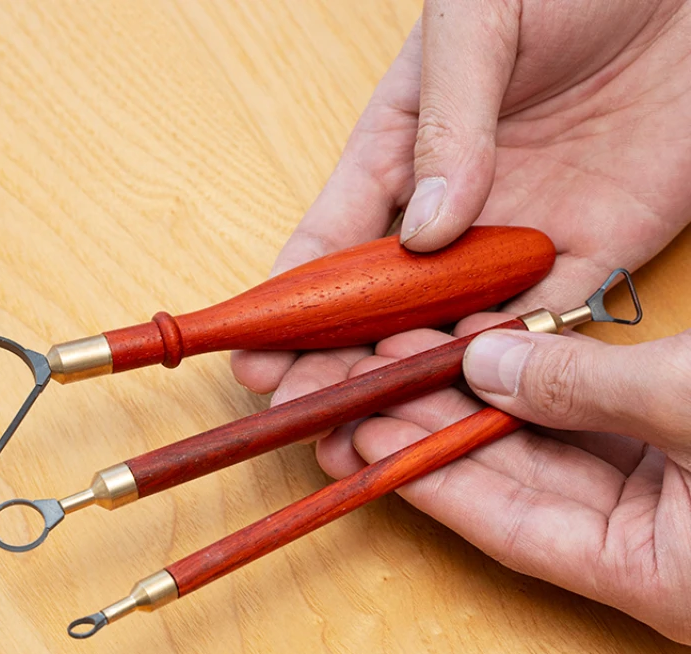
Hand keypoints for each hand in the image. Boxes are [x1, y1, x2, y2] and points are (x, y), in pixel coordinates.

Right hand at [232, 0, 690, 402]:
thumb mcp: (481, 20)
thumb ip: (445, 124)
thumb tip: (425, 232)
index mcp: (400, 151)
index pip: (331, 242)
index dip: (289, 303)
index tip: (254, 354)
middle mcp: (450, 210)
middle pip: (379, 307)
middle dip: (337, 364)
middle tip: (303, 413)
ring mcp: (514, 240)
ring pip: (449, 332)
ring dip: (412, 380)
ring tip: (373, 424)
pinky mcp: (588, 255)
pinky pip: (540, 327)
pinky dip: (506, 364)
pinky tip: (469, 397)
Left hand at [323, 318, 690, 643]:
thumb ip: (586, 389)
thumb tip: (484, 364)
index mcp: (654, 577)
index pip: (505, 527)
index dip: (429, 476)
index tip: (364, 436)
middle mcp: (646, 543)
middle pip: (512, 479)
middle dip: (436, 422)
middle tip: (369, 384)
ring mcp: (658, 494)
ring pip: (542, 442)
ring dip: (478, 394)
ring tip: (408, 355)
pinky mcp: (671, 447)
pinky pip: (584, 413)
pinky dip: (537, 380)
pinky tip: (482, 350)